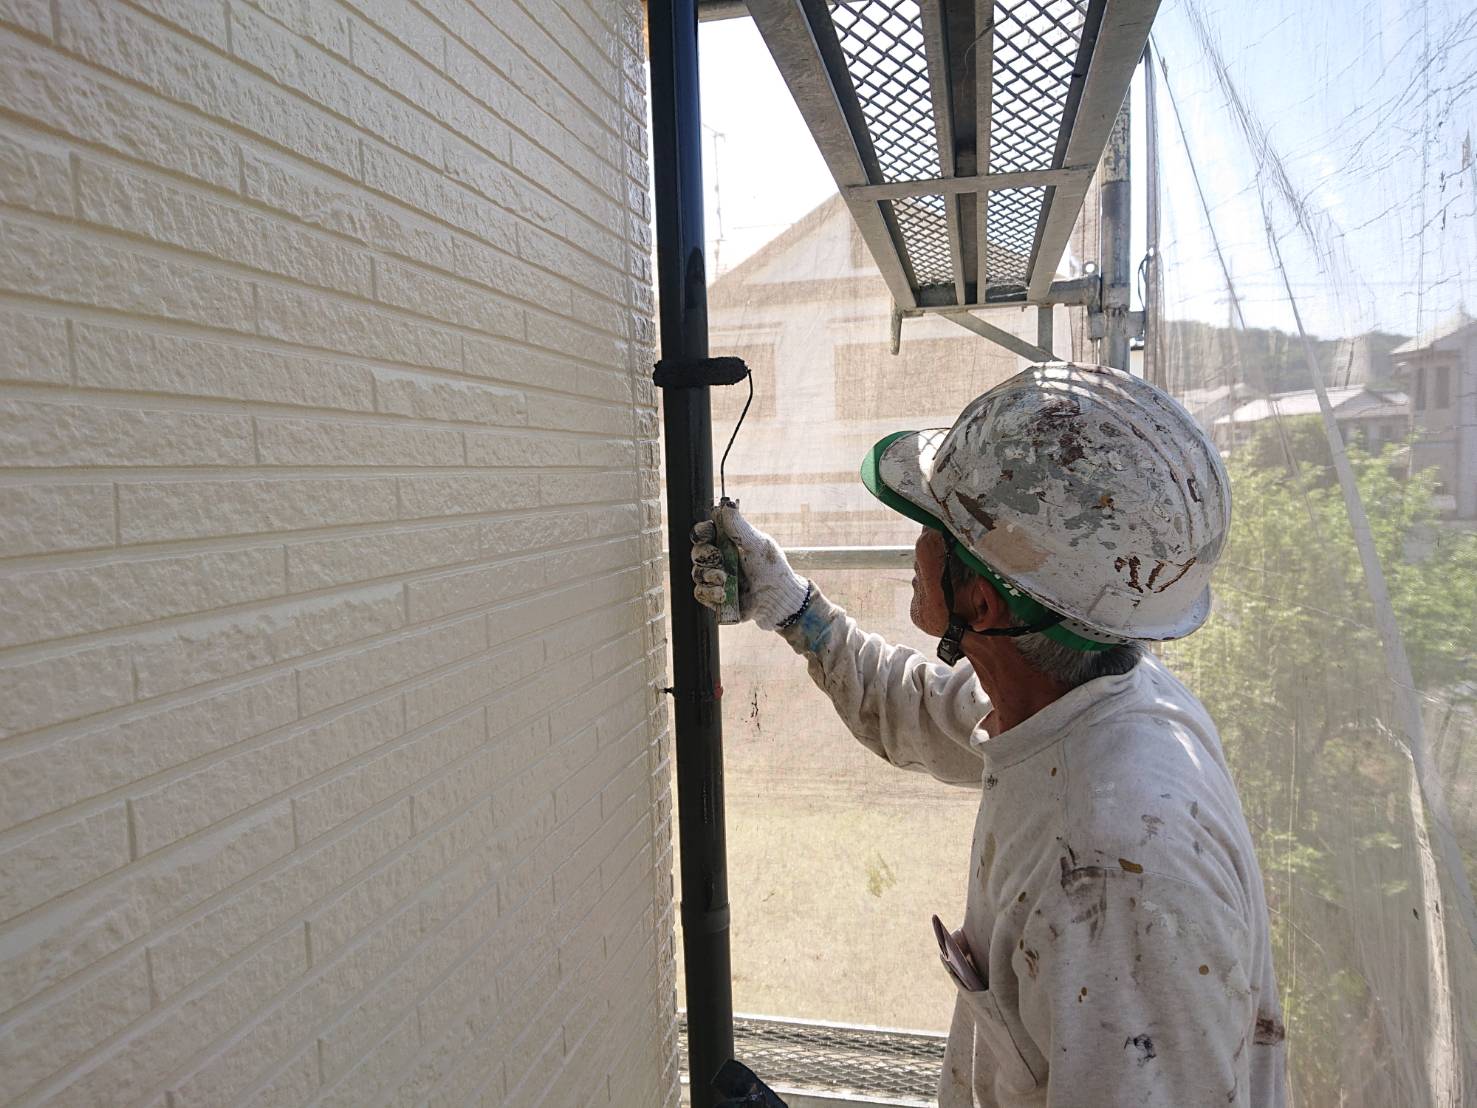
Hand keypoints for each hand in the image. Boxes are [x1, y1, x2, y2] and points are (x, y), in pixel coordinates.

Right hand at [689, 502, 809, 630]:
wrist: (779, 599)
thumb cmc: (772, 568)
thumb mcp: (757, 544)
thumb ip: (739, 527)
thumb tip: (726, 503)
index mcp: (728, 543)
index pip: (705, 533)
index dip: (701, 532)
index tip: (706, 534)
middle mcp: (720, 559)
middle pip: (697, 552)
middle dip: (704, 555)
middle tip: (719, 559)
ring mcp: (717, 579)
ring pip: (697, 573)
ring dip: (708, 575)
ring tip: (724, 580)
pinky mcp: (716, 598)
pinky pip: (700, 593)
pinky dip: (709, 593)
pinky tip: (723, 594)